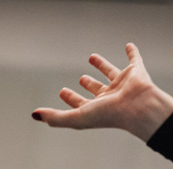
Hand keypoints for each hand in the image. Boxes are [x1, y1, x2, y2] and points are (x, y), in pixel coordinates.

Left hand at [31, 43, 172, 140]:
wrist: (138, 107)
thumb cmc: (109, 115)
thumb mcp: (77, 117)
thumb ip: (55, 117)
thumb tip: (34, 115)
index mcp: (97, 108)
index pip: (81, 103)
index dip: (71, 98)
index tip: (63, 92)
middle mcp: (110, 97)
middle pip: (96, 89)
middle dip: (88, 84)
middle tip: (81, 78)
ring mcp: (123, 84)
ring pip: (111, 73)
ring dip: (102, 66)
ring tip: (92, 57)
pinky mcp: (136, 72)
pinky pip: (135, 59)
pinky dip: (133, 53)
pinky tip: (129, 46)